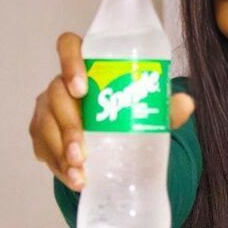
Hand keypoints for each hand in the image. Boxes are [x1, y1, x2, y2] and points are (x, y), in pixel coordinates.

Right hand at [29, 32, 195, 191]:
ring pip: (45, 126)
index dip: (70, 63)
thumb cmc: (126, 114)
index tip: (81, 89)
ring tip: (79, 175)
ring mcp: (48, 109)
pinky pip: (45, 150)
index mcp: (86, 66)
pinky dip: (59, 168)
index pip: (68, 47)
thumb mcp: (146, 110)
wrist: (111, 140)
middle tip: (82, 153)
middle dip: (68, 127)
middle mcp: (61, 84)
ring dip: (61, 153)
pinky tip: (74, 180)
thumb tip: (186, 103)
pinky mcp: (41, 134)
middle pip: (56, 96)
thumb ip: (165, 107)